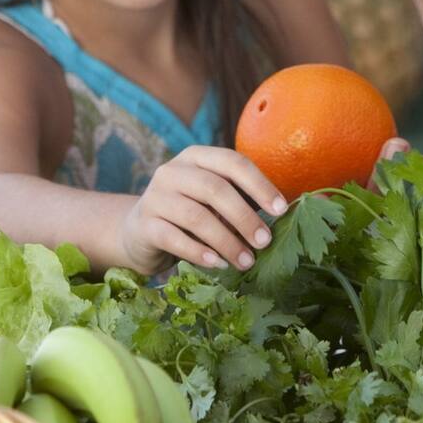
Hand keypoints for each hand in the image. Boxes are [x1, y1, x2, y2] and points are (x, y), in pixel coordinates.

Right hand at [120, 146, 287, 273]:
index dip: (259, 185)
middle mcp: (172, 171)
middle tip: (265, 242)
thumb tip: (283, 215)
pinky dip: (199, 252)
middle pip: (215, 189)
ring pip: (196, 216)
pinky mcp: (144, 224)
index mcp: (196, 157)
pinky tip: (218, 264)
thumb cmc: (190, 215)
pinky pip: (174, 238)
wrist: (140, 232)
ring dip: (226, 241)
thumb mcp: (214, 201)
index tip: (281, 210)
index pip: (233, 163)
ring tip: (246, 261)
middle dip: (245, 217)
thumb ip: (241, 201)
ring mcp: (154, 196)